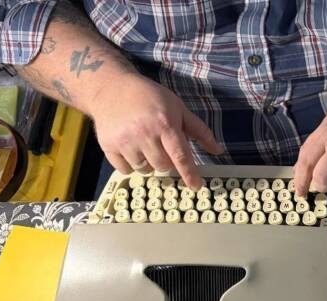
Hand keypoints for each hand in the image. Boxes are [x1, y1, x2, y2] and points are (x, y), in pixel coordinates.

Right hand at [89, 75, 222, 188]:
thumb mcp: (178, 108)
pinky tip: (131, 148)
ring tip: (145, 145)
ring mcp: (125, 142)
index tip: (196, 186)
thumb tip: (218, 150)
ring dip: (149, 164)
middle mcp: (144, 134)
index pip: (180, 155)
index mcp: (164, 124)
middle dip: (167, 162)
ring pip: (145, 170)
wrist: (112, 88)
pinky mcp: (108, 147)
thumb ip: (199, 131)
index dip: (189, 173)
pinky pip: (126, 170)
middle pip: (163, 166)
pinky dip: (131, 165)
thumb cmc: (149, 97)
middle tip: (162, 147)